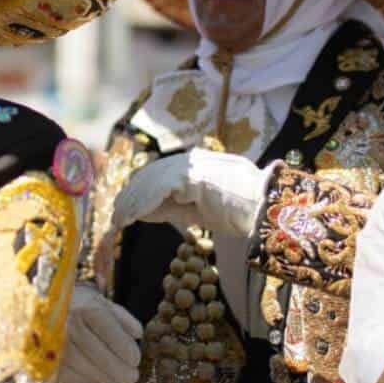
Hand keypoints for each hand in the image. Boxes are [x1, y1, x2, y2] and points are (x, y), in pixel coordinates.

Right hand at [59, 283, 142, 382]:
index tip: (135, 360)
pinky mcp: (51, 362)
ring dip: (109, 379)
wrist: (50, 309)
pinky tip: (99, 376)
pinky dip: (90, 380)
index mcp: (87, 309)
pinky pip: (75, 377)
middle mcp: (70, 327)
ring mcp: (58, 346)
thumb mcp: (106, 305)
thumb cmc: (84, 308)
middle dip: (122, 372)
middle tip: (132, 377)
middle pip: (102, 357)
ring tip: (121, 381)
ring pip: (89, 371)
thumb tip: (137, 335)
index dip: (127, 350)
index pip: (112, 334)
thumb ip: (124, 319)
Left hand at [110, 148, 266, 237]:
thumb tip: (144, 211)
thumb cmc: (242, 212)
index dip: (138, 193)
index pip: (157, 175)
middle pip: (150, 176)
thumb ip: (173, 206)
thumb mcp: (200, 209)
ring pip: (151, 182)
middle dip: (130, 198)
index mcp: (195, 165)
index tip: (125, 210)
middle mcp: (191, 161)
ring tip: (120, 221)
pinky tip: (133, 217)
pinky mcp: (194, 177)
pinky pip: (159, 190)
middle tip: (116, 218)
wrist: (267, 209)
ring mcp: (192, 166)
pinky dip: (143, 204)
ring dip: (132, 203)